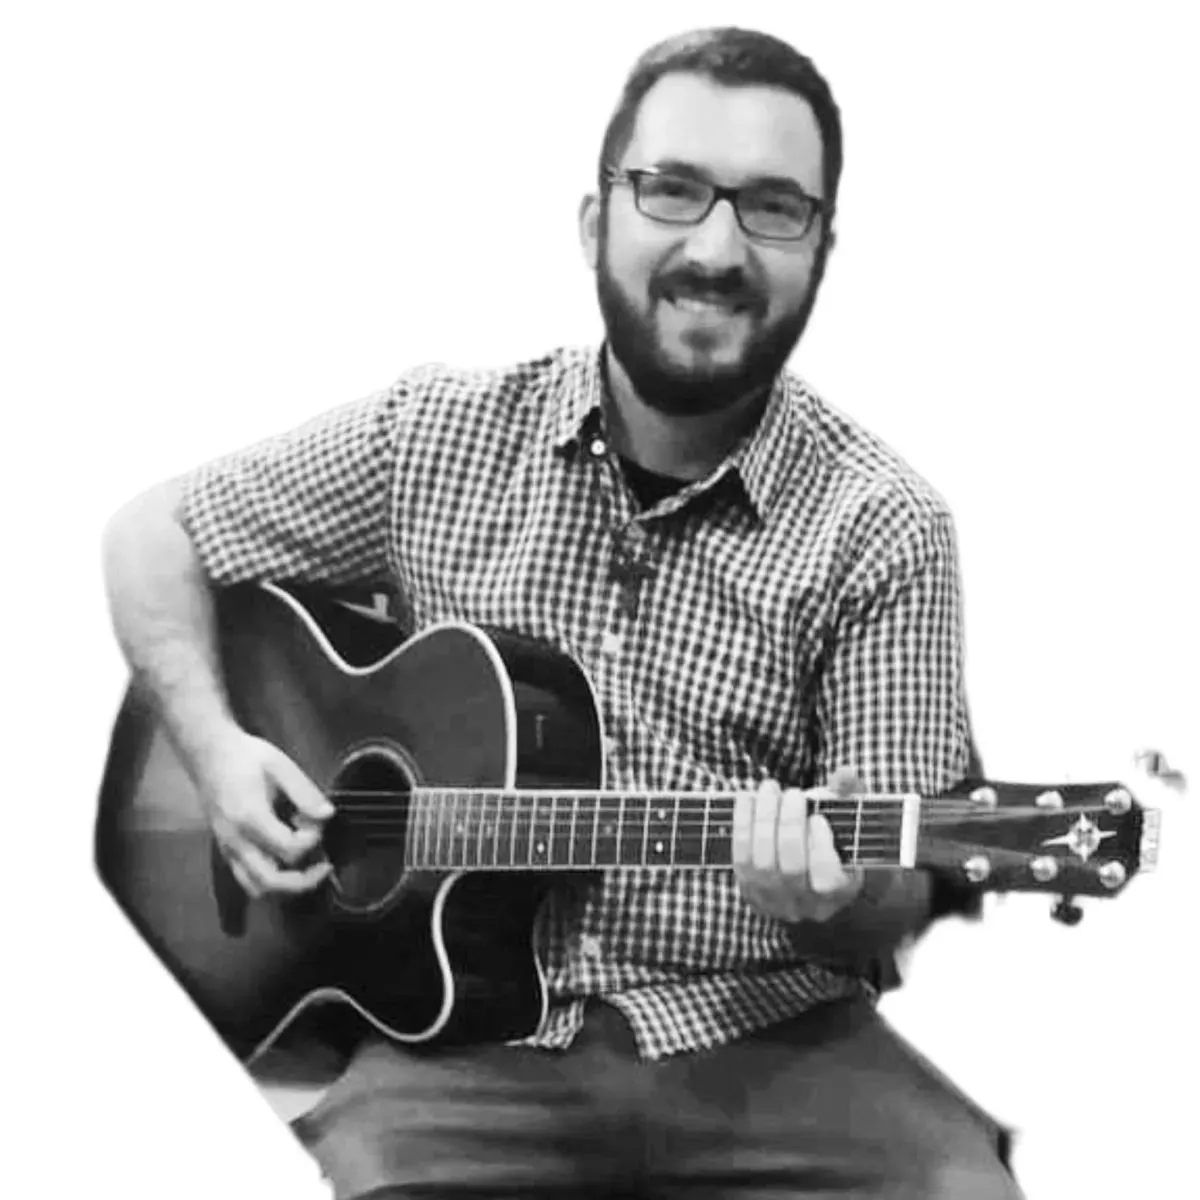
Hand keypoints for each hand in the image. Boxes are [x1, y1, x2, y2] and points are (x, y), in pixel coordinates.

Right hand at [196, 730, 334, 896]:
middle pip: (270, 881)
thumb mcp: (280, 765)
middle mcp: (235, 840)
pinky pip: (246, 879)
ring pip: (256, 887)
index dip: (312, 840)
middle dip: (304, 880)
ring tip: (308, 868)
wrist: (208, 754)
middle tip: (325, 866)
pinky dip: (270, 880)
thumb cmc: (246, 756)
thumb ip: (305, 792)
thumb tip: (327, 815)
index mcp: (249, 817)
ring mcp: (227, 849)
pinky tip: (286, 862)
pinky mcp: (225, 850)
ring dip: (286, 886)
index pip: (288, 848)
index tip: (318, 820)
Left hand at [733, 767, 865, 922]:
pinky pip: (741, 858)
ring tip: (770, 788)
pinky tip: (747, 797)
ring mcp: (775, 900)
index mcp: (840, 891)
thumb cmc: (836, 839)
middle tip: (793, 793)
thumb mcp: (850, 819)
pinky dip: (742, 824)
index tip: (818, 818)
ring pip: (763, 864)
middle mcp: (806, 904)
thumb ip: (851, 796)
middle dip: (789, 825)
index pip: (828, 878)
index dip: (820, 848)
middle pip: (792, 868)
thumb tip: (845, 773)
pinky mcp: (750, 890)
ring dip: (764, 820)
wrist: (809, 874)